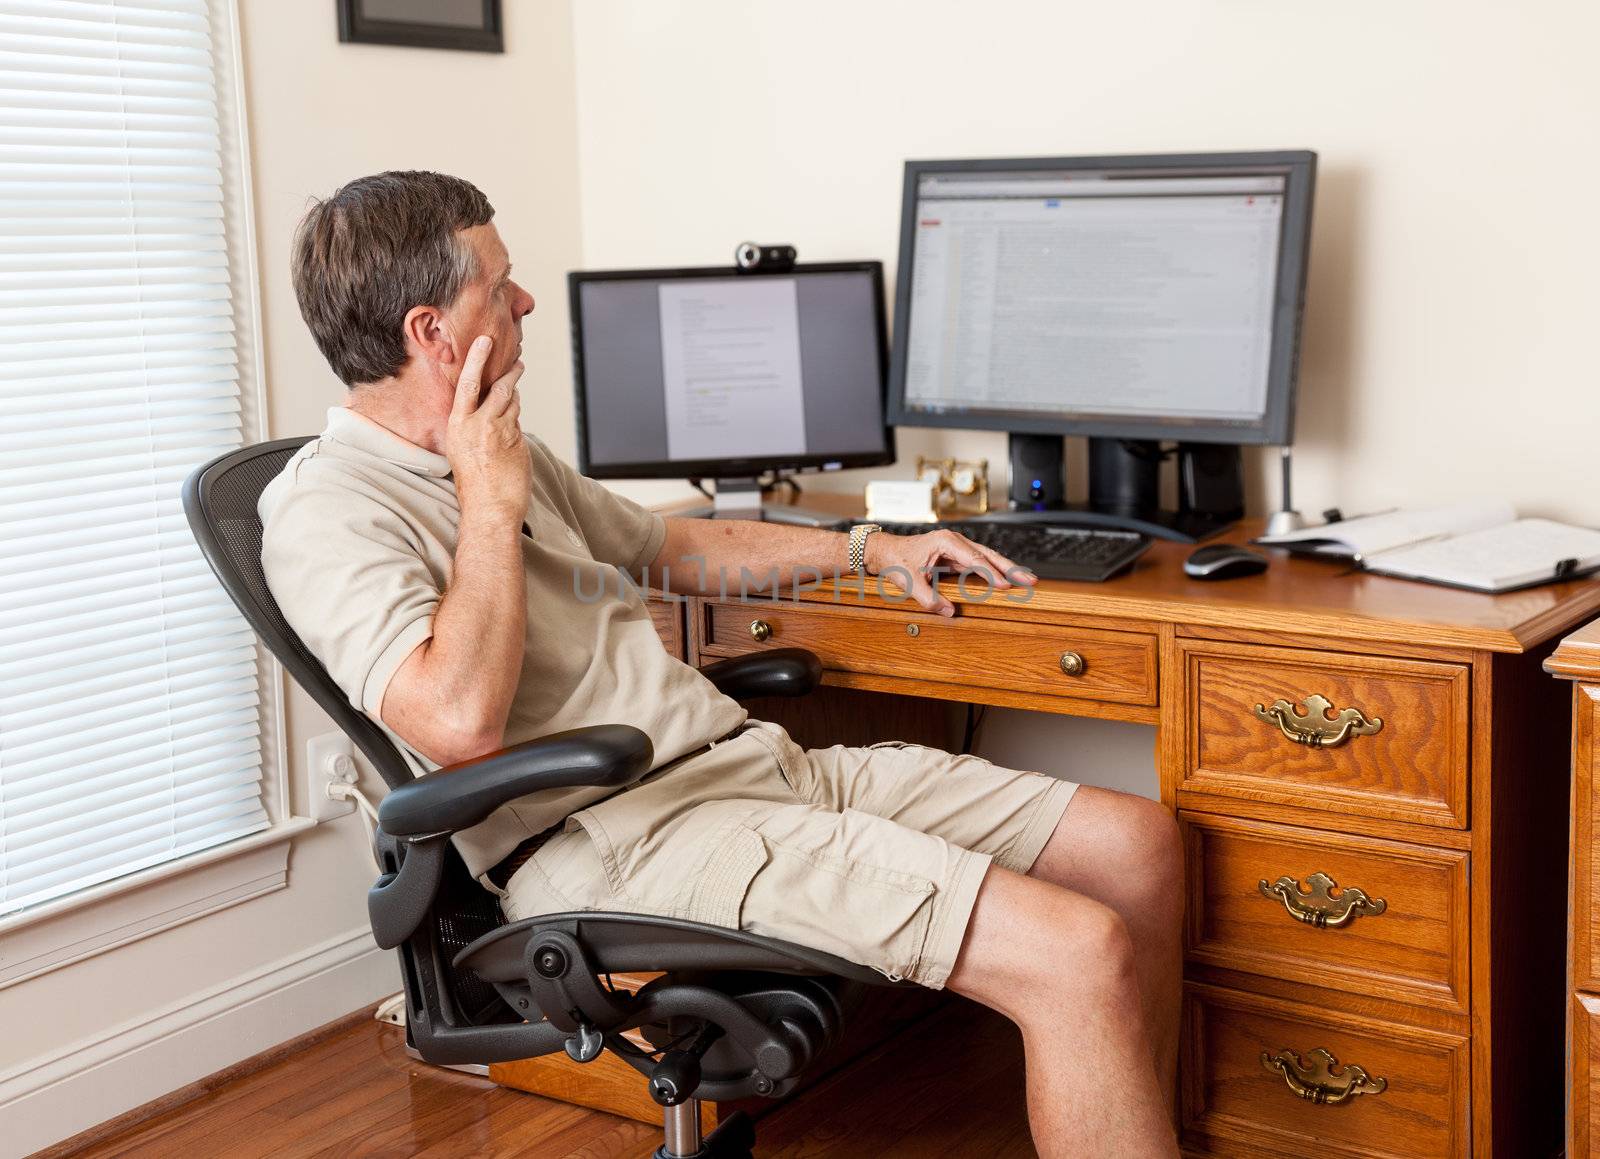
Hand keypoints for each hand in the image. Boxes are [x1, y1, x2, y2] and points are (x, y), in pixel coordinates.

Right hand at [445, 335, 528, 519]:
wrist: (489, 507)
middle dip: (510, 372)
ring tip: (515, 388)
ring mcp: (500, 432)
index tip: (486, 341)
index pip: (467, 384)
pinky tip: (513, 421)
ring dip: (515, 393)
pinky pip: (518, 420)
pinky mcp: (518, 441)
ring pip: (512, 402)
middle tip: (517, 361)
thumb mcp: (460, 447)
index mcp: (458, 424)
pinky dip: (516, 416)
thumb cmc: (472, 481)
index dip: (476, 359)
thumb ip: (470, 424)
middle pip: (498, 387)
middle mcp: (478, 425)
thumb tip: (487, 406)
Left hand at [866, 529, 1035, 616]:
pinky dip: (994, 571)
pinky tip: (1007, 579)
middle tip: (1030, 579)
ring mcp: (957, 547)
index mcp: (945, 542)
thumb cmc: (896, 561)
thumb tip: (949, 612)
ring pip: (987, 558)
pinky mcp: (956, 555)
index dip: (991, 573)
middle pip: (988, 555)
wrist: (885, 551)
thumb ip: (928, 598)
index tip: (1005, 585)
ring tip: (1027, 579)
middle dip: (1010, 568)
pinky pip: (979, 563)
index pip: (974, 559)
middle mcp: (954, 541)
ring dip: (1006, 569)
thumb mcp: (909, 582)